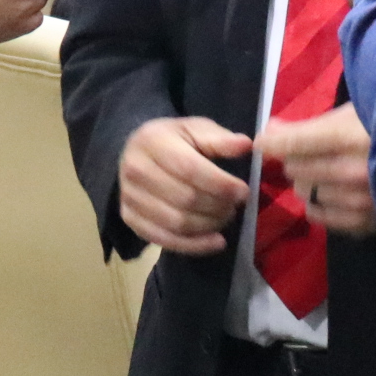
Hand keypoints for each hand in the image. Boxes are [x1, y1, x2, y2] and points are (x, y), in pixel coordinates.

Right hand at [118, 116, 252, 254]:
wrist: (137, 153)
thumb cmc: (173, 140)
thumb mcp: (196, 130)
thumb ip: (220, 139)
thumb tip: (246, 145)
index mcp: (153, 141)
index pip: (190, 169)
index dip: (220, 184)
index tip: (243, 192)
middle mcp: (135, 170)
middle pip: (185, 199)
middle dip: (217, 206)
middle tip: (235, 206)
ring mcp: (129, 197)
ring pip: (177, 223)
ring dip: (209, 226)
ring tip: (225, 217)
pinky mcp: (130, 218)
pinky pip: (165, 240)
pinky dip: (195, 246)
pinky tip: (216, 242)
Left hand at [260, 104, 375, 235]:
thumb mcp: (359, 112)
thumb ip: (313, 124)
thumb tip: (270, 130)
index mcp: (351, 136)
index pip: (294, 142)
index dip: (272, 141)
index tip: (263, 141)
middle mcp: (352, 171)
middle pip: (296, 168)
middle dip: (295, 158)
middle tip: (308, 151)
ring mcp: (359, 201)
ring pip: (306, 193)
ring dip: (308, 181)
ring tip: (325, 171)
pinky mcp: (365, 223)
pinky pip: (320, 216)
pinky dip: (319, 204)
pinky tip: (331, 193)